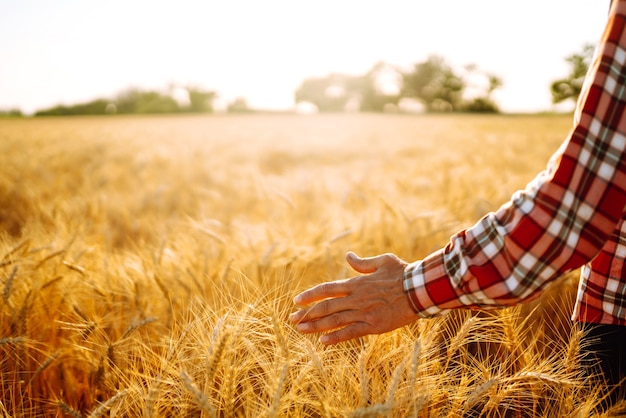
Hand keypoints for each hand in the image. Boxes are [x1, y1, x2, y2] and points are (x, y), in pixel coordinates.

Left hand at [289, 251, 416, 343]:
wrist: (420, 289)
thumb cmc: (403, 273)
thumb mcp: (382, 261)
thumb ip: (362, 263)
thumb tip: (348, 256)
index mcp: (356, 283)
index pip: (327, 289)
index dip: (310, 295)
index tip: (296, 301)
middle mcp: (355, 298)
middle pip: (325, 307)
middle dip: (307, 313)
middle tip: (292, 319)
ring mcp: (363, 313)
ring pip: (334, 321)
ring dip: (315, 326)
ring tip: (300, 330)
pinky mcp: (373, 325)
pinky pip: (350, 332)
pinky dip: (336, 337)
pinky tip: (323, 342)